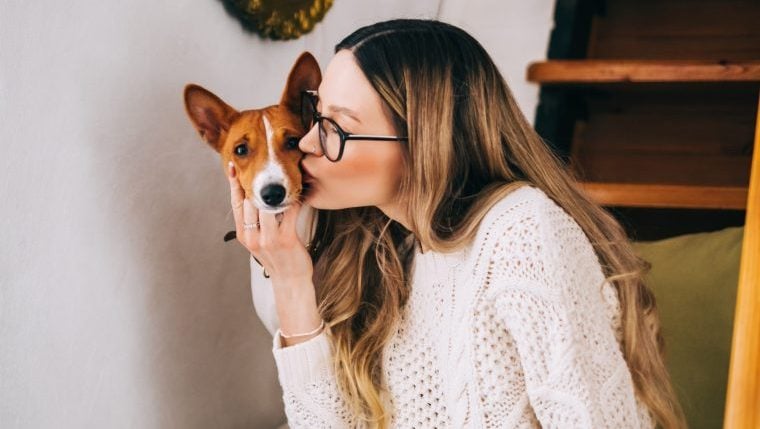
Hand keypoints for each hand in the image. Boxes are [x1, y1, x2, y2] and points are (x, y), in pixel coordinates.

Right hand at [227, 161, 312, 284]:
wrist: (290, 281)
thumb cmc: (277, 258)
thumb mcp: (258, 241)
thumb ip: (254, 222)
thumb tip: (255, 197)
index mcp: (243, 235)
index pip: (236, 204)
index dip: (234, 183)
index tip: (233, 166)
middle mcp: (251, 236)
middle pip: (250, 200)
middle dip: (257, 183)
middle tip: (265, 166)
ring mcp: (267, 238)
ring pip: (266, 204)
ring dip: (276, 190)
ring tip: (283, 177)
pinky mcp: (285, 239)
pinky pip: (289, 212)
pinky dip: (294, 200)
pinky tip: (299, 192)